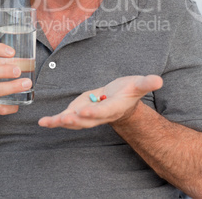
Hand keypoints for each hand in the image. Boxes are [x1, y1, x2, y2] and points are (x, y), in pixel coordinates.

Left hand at [38, 75, 162, 129]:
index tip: (84, 111)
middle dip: (76, 120)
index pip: (103, 111)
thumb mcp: (138, 84)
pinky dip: (54, 121)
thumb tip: (159, 80)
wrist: (119, 99)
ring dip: (62, 122)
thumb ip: (147, 83)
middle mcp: (99, 115)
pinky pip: (65, 118)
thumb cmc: (129, 91)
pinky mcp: (78, 111)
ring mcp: (87, 115)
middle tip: (65, 118)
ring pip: (74, 122)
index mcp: (114, 107)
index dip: (94, 112)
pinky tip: (43, 122)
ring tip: (50, 122)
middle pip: (86, 120)